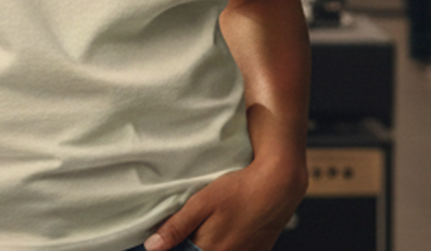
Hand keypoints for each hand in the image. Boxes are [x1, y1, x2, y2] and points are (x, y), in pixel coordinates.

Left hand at [144, 154, 306, 250]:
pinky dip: (230, 245)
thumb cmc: (239, 190)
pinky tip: (228, 233)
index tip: (168, 243)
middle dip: (192, 245)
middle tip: (189, 235)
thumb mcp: (203, 202)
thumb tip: (151, 247)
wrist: (278, 186)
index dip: (175, 248)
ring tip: (210, 230)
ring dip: (210, 244)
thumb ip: (178, 226)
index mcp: (210, 250)